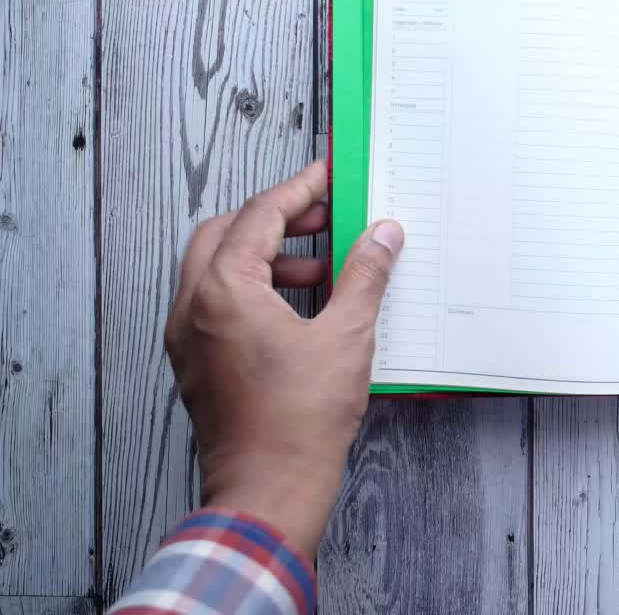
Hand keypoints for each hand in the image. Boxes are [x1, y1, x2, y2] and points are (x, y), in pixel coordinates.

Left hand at [163, 161, 404, 560]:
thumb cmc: (299, 421)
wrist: (268, 489)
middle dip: (274, 220)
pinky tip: (296, 310)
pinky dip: (251, 290)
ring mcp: (187, 337)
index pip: (259, 216)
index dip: (298, 191)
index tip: (325, 176)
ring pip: (216, 269)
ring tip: (320, 271)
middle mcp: (192, 306)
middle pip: (225, 233)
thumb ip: (364, 276)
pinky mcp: (195, 364)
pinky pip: (215, 305)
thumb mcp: (347, 337)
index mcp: (224, 289)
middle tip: (322, 218)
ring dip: (264, 256)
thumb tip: (383, 235)